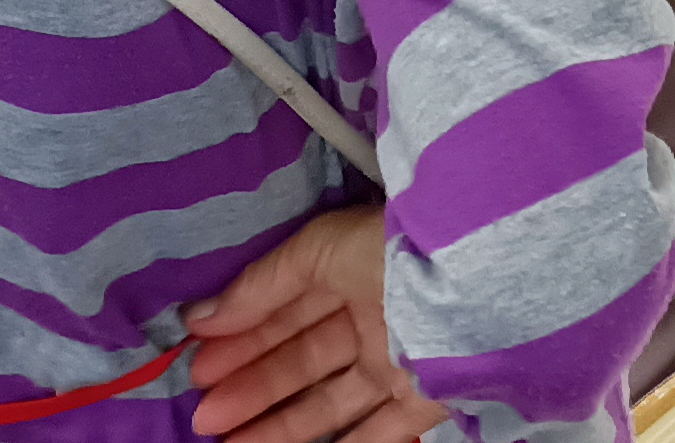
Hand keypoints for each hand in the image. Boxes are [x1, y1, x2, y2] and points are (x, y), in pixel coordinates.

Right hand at [184, 204, 442, 442]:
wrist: (477, 283)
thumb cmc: (392, 254)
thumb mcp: (321, 250)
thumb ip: (263, 284)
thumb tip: (200, 316)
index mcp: (353, 271)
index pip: (289, 310)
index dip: (243, 338)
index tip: (197, 365)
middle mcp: (375, 316)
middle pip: (304, 360)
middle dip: (252, 386)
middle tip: (204, 416)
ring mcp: (400, 361)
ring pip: (330, 402)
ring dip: (278, 424)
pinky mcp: (424, 399)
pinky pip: (378, 432)